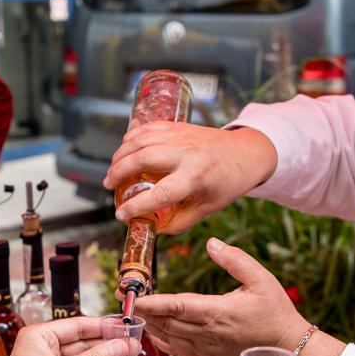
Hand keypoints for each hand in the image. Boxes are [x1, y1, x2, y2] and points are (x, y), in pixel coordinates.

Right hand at [104, 123, 276, 233]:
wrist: (246, 152)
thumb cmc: (227, 183)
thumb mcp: (207, 208)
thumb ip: (179, 221)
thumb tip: (153, 229)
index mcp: (195, 178)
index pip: (157, 194)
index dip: (134, 206)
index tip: (121, 215)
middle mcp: (186, 154)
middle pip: (142, 159)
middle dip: (118, 172)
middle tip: (108, 186)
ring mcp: (181, 136)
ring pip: (141, 140)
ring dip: (120, 155)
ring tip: (112, 170)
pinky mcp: (178, 126)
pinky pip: (148, 128)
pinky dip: (131, 138)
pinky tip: (124, 150)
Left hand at [135, 238, 307, 355]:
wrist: (288, 350)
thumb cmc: (276, 313)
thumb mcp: (262, 279)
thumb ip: (234, 260)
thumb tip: (211, 243)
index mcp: (217, 312)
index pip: (178, 306)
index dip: (154, 302)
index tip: (135, 297)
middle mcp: (207, 332)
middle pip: (165, 321)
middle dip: (142, 309)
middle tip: (122, 296)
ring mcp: (205, 347)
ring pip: (168, 336)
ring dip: (148, 323)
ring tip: (132, 309)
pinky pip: (177, 350)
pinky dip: (161, 341)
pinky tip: (152, 332)